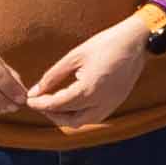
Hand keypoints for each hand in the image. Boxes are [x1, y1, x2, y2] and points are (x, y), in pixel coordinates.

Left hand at [24, 16, 153, 130]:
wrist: (136, 41)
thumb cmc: (105, 44)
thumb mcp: (74, 56)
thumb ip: (53, 76)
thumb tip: (35, 90)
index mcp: (88, 89)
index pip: (57, 105)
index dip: (40, 104)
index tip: (29, 99)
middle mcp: (100, 102)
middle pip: (68, 120)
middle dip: (51, 114)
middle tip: (40, 102)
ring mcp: (111, 105)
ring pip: (82, 122)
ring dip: (66, 117)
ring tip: (55, 104)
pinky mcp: (117, 103)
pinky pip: (94, 117)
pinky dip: (80, 115)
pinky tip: (73, 104)